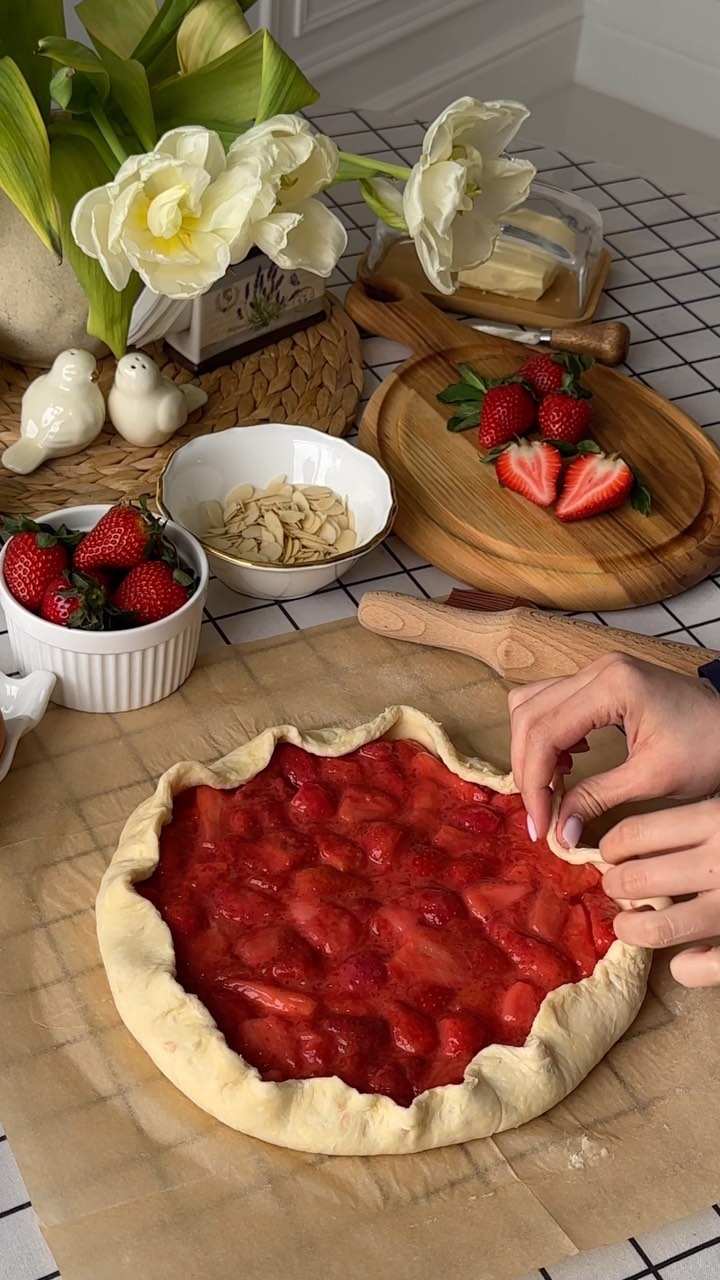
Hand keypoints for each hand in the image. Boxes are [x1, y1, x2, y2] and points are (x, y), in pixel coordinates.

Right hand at [508, 652, 719, 844]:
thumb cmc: (708, 747)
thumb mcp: (653, 779)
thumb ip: (597, 799)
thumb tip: (560, 833)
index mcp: (612, 686)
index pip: (545, 733)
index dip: (533, 782)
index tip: (540, 824)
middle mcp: (597, 669)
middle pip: (528, 714)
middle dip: (527, 768)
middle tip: (540, 813)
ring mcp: (598, 670)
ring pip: (531, 703)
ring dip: (532, 748)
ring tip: (550, 786)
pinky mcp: (601, 679)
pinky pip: (551, 701)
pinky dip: (546, 734)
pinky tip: (567, 762)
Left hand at [601, 798, 719, 986]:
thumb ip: (696, 819)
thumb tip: (628, 844)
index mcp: (716, 818)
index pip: (632, 834)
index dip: (610, 848)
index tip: (610, 854)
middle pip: (635, 878)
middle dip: (617, 886)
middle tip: (618, 887)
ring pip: (659, 927)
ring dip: (635, 928)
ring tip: (632, 925)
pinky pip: (700, 969)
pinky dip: (685, 969)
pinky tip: (685, 959)